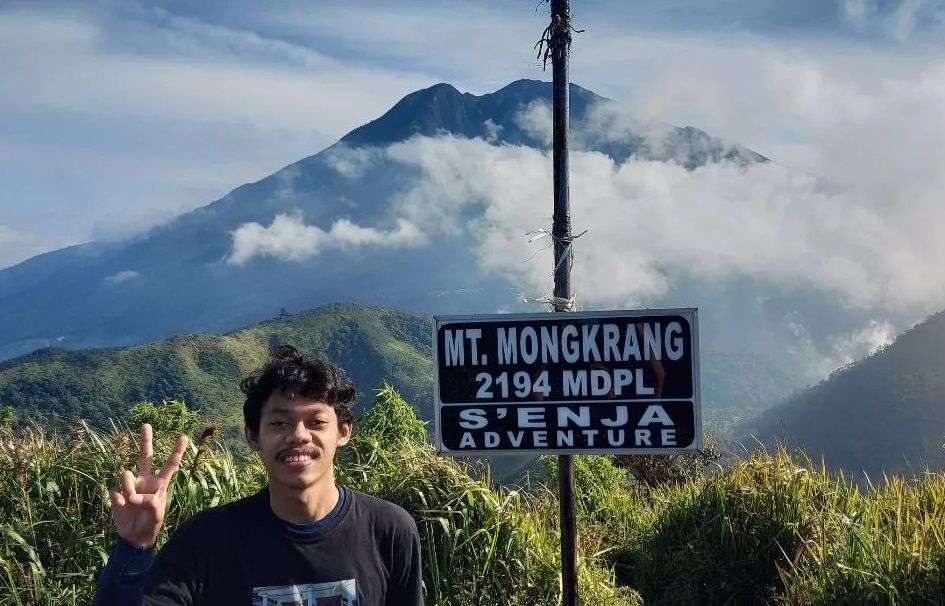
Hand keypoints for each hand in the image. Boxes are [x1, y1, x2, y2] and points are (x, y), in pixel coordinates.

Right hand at [109, 423, 188, 548]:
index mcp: (160, 483)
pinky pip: (115, 491)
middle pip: (145, 456)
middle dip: (145, 440)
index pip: (170, 465)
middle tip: (146, 424)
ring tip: (132, 503)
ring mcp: (130, 485)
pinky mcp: (117, 494)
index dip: (176, 451)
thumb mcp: (157, 515)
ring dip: (128, 488)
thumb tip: (132, 496)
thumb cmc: (151, 524)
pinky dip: (118, 500)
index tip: (183, 436)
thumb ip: (149, 503)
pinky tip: (122, 507)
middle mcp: (145, 480)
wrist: (135, 537)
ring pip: (126, 475)